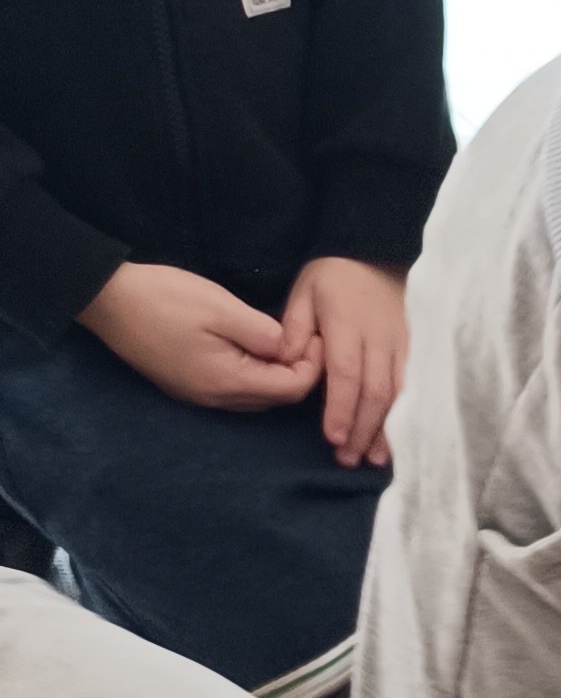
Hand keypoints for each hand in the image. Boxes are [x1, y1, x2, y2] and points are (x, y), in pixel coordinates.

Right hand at [79, 261, 314, 411]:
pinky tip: (250, 346)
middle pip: (276, 398)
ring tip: (281, 339)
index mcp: (228, 381)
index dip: (312, 366)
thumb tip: (290, 348)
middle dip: (298, 371)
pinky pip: (233, 389)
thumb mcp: (221, 307)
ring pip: (256, 396)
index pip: (291, 390)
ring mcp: (199, 395)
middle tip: (305, 338)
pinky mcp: (187, 385)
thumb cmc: (163, 298)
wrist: (106, 300)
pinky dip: (252, 373)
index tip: (317, 336)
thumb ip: (263, 333)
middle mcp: (215, 399)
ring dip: (275, 373)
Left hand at [279, 255, 408, 465]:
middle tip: (348, 459)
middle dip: (362, 429)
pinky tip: (398, 439)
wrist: (375, 255)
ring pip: (399, 394)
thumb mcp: (304, 292)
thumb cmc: (334, 278)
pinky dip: (407, 416)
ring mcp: (405, 344)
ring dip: (387, 429)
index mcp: (348, 323)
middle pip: (375, 391)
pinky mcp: (419, 350)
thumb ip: (295, 327)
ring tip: (374, 459)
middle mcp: (380, 338)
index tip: (333, 437)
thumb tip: (288, 362)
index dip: (342, 407)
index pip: (347, 372)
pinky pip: (415, 388)